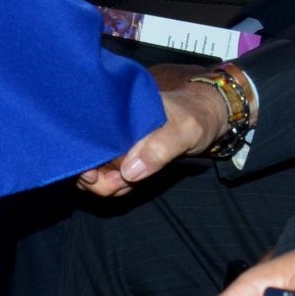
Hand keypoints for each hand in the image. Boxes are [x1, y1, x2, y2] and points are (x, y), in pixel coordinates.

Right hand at [75, 63, 230, 195]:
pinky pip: (111, 175)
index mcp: (122, 111)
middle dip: (98, 179)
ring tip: (130, 182)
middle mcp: (115, 126)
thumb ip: (160, 147)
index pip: (90, 136)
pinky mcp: (127, 155)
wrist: (208, 117)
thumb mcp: (186, 128)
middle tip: (121, 183)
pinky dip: (117, 185)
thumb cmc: (197, 116)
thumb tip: (128, 171)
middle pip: (89, 157)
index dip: (86, 158)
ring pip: (98, 170)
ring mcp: (119, 142)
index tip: (92, 176)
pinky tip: (132, 182)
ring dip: (109, 184)